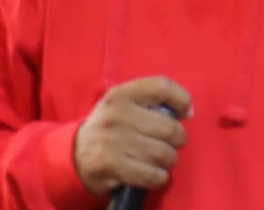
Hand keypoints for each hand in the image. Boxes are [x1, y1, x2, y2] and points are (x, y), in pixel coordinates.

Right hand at [71, 76, 189, 196]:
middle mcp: (118, 114)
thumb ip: (150, 101)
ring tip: (166, 159)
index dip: (181, 98)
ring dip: (170, 159)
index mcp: (122, 93)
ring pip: (161, 153)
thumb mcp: (123, 104)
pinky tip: (157, 174)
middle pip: (167, 126)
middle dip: (178, 138)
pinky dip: (160, 177)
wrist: (75, 154)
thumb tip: (188, 109)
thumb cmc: (109, 126)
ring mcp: (114, 141)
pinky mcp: (112, 166)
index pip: (161, 86)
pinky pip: (150, 174)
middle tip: (175, 143)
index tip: (187, 111)